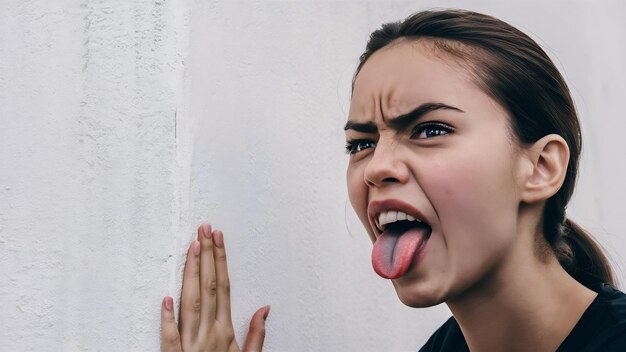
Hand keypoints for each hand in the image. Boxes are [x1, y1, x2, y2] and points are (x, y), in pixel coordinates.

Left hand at [161, 224, 269, 351]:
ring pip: (188, 302)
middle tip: (204, 229)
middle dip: (206, 255)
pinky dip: (166, 317)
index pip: (223, 287)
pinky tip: (165, 297)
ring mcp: (189, 345)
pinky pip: (168, 336)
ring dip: (189, 273)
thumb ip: (256, 335)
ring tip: (191, 246)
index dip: (220, 260)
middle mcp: (208, 334)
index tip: (218, 238)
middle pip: (206, 287)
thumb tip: (264, 308)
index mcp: (226, 332)